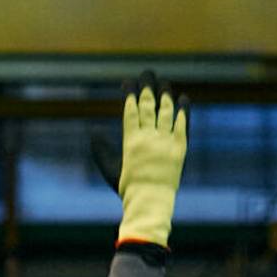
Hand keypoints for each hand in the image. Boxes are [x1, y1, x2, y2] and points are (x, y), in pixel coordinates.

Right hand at [114, 72, 188, 248]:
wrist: (150, 202)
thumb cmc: (127, 188)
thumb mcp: (109, 168)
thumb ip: (101, 150)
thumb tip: (93, 132)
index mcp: (130, 140)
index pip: (131, 109)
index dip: (130, 93)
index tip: (129, 82)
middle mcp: (149, 137)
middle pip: (149, 105)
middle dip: (147, 86)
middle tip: (147, 73)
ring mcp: (166, 141)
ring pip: (166, 110)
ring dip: (165, 94)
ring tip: (164, 83)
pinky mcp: (180, 147)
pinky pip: (182, 123)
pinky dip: (183, 109)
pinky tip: (182, 98)